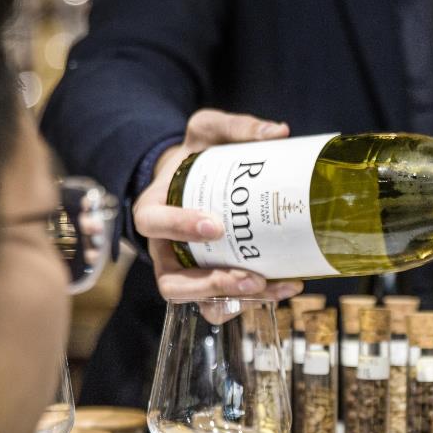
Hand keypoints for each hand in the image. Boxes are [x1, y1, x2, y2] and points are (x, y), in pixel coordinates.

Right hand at [133, 108, 303, 301]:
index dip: (180, 227)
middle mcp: (161, 247)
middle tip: (251, 277)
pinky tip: (277, 292)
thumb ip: (235, 127)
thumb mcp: (207, 132)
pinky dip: (242, 305)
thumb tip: (279, 131)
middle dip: (211, 284)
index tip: (216, 226)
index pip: (154, 222)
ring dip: (231, 300)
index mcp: (153, 208)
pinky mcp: (202, 282)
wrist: (190, 178)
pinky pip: (216, 305)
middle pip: (171, 280)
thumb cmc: (195, 157)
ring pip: (194, 300)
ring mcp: (180, 269)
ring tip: (269, 288)